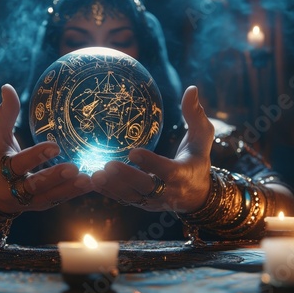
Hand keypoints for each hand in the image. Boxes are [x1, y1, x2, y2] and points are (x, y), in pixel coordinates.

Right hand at [0, 84, 91, 213]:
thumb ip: (6, 114)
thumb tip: (7, 87)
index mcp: (3, 168)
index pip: (19, 163)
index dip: (36, 156)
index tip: (54, 146)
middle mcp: (16, 188)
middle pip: (36, 184)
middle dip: (54, 177)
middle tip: (74, 167)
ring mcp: (31, 200)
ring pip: (52, 196)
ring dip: (71, 188)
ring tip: (89, 179)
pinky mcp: (44, 204)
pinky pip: (61, 199)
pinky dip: (76, 192)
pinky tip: (93, 182)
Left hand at [92, 86, 213, 212]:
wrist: (196, 195)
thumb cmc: (197, 159)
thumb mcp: (202, 138)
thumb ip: (195, 116)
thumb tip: (192, 89)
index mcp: (183, 174)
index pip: (168, 171)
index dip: (151, 163)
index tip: (134, 151)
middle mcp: (168, 191)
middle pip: (146, 187)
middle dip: (127, 177)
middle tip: (109, 164)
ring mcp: (152, 200)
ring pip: (131, 197)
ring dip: (112, 187)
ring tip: (95, 175)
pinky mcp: (141, 203)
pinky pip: (122, 199)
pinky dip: (107, 192)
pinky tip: (91, 181)